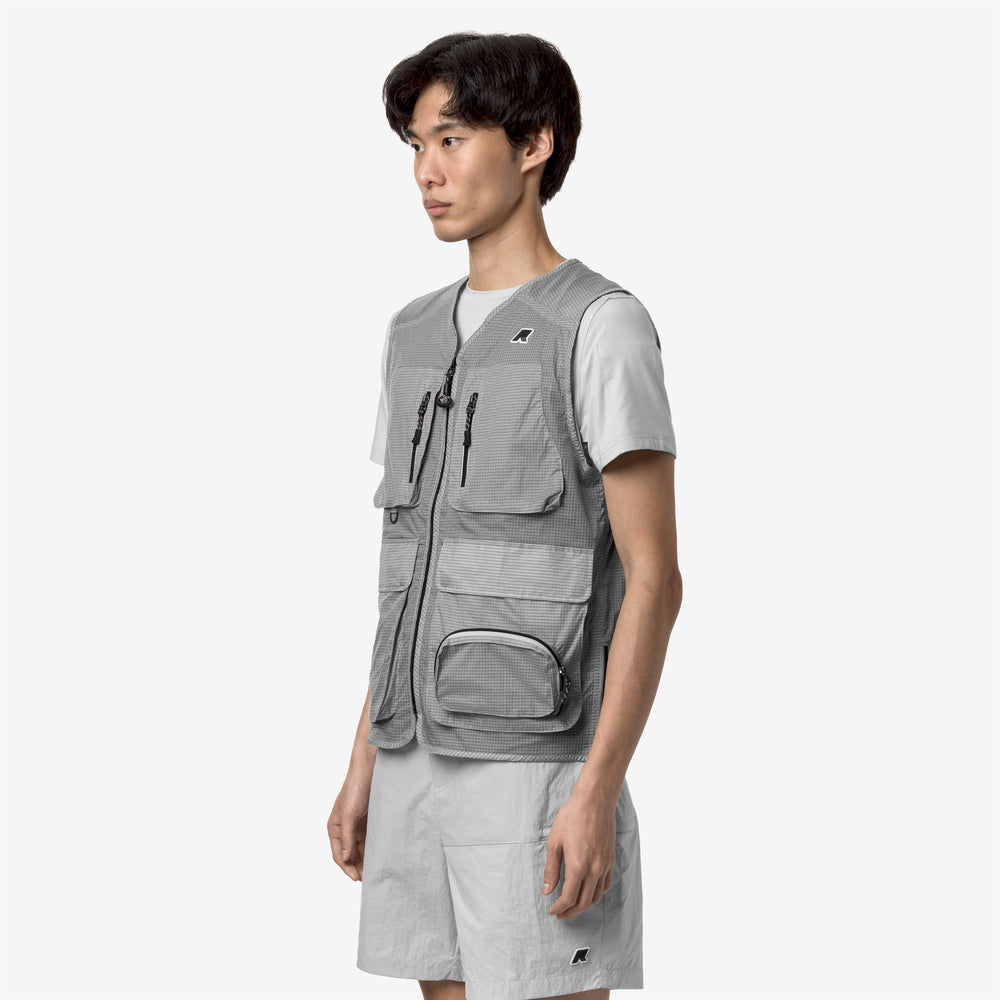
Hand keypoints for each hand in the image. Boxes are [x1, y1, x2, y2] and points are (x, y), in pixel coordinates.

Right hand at [327, 765, 373, 881]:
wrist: (371, 768)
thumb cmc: (356, 787)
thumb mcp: (349, 813)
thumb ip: (347, 837)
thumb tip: (345, 858)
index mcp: (335, 827)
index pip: (338, 854)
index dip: (347, 868)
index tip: (357, 878)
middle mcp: (345, 828)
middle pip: (350, 854)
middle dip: (357, 867)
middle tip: (369, 879)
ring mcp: (357, 825)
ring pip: (361, 848)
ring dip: (366, 859)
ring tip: (376, 871)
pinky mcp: (369, 820)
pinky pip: (370, 839)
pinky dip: (374, 848)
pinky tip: (381, 856)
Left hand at [541, 787, 616, 918]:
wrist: (594, 802)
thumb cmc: (572, 818)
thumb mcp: (554, 842)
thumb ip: (551, 869)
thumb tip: (547, 891)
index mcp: (578, 866)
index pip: (569, 898)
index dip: (559, 908)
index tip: (552, 911)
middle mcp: (594, 870)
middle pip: (583, 902)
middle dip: (570, 912)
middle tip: (560, 914)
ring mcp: (605, 866)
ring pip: (596, 896)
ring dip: (584, 906)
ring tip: (572, 906)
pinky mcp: (611, 860)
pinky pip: (606, 885)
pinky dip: (596, 894)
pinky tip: (588, 892)